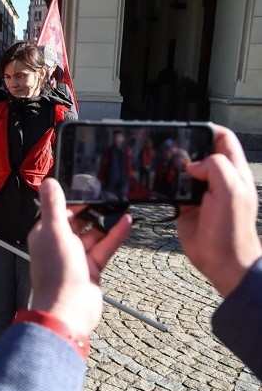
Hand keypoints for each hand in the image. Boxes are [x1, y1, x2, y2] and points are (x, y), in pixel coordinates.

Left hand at [28, 179, 132, 336]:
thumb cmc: (57, 272)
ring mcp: (76, 257)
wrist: (69, 310)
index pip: (59, 211)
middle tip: (111, 194)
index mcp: (45, 234)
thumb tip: (48, 182)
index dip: (74, 200)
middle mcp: (59, 244)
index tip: (91, 188)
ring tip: (122, 205)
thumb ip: (53, 206)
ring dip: (106, 222)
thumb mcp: (55, 233)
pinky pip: (104, 247)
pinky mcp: (91, 268)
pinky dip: (115, 236)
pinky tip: (126, 222)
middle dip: (93, 210)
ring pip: (94, 234)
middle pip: (78, 222)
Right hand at [176, 125, 261, 296]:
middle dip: (185, 147)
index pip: (223, 139)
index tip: (190, 129)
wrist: (222, 261)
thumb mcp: (231, 192)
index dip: (208, 130)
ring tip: (161, 163)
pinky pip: (171, 190)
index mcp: (233, 171)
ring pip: (182, 170)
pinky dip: (163, 185)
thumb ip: (215, 168)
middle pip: (199, 152)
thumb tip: (192, 163)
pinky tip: (157, 184)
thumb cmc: (233, 231)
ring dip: (172, 166)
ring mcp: (200, 192)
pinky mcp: (185, 206)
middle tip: (170, 146)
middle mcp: (216, 179)